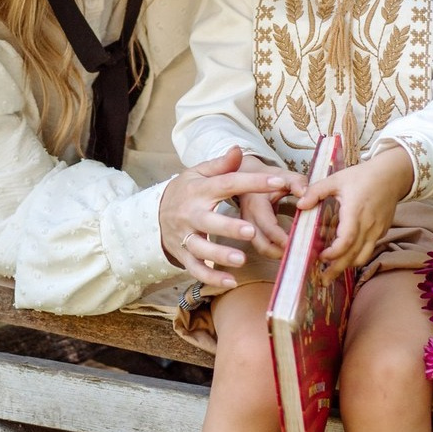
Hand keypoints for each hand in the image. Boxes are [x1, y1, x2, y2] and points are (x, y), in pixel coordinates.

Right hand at [159, 146, 299, 289]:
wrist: (154, 213)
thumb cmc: (187, 191)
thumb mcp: (199, 173)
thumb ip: (221, 165)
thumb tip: (239, 150)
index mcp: (199, 190)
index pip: (227, 184)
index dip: (252, 183)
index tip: (278, 184)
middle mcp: (191, 213)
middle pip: (209, 221)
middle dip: (229, 227)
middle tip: (250, 231)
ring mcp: (185, 235)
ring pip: (201, 248)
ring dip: (220, 255)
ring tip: (241, 261)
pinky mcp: (182, 254)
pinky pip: (195, 268)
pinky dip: (211, 277)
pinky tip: (230, 281)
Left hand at [298, 144, 412, 278]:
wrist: (391, 175)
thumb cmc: (362, 176)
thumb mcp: (336, 179)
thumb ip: (316, 191)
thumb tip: (299, 205)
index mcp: (355, 211)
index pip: (347, 240)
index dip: (335, 252)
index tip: (321, 257)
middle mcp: (368, 225)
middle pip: (354, 255)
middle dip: (338, 269)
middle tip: (322, 280)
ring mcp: (377, 230)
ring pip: (363, 256)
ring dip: (348, 266)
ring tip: (332, 272)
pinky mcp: (381, 232)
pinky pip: (369, 249)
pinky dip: (356, 256)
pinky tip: (345, 257)